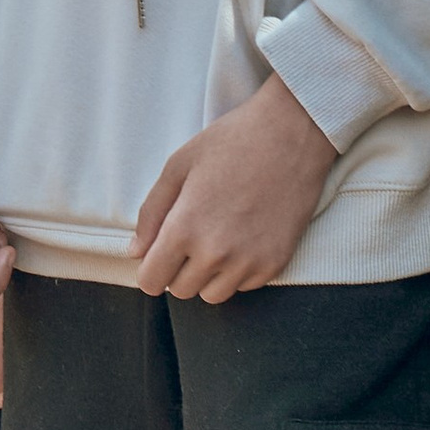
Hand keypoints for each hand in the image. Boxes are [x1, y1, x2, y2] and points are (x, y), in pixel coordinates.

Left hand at [134, 75, 333, 302]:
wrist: (293, 134)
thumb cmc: (232, 142)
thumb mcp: (179, 165)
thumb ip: (151, 212)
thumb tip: (136, 251)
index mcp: (185, 228)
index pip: (151, 281)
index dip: (150, 268)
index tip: (159, 253)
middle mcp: (216, 253)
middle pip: (180, 291)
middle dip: (178, 269)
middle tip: (191, 237)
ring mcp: (249, 261)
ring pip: (212, 295)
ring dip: (207, 275)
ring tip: (217, 239)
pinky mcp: (276, 263)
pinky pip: (244, 287)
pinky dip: (238, 271)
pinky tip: (243, 237)